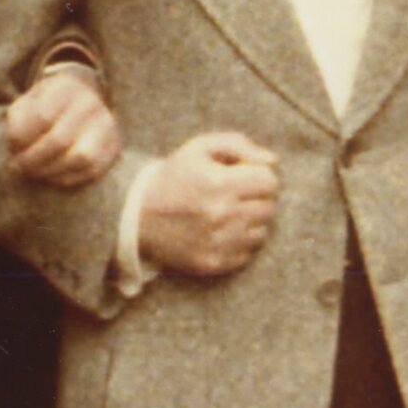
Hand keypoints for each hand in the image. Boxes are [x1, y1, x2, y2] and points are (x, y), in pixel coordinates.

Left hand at [3, 58, 124, 190]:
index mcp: (66, 87)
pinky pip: (92, 171)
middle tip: (18, 167)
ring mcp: (107, 126)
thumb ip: (18, 121)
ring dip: (50, 172)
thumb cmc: (47, 103)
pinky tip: (52, 175)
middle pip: (59, 140)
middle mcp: (91, 104)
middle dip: (33, 160)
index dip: (22, 139)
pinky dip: (67, 178)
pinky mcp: (115, 146)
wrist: (84, 97)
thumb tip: (18, 148)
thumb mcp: (27, 101)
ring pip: (80, 159)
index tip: (12, 148)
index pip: (41, 117)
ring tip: (34, 172)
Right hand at [131, 130, 282, 280]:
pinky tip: (219, 232)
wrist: (134, 216)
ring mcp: (218, 242)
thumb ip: (238, 145)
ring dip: (249, 222)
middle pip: (269, 207)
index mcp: (219, 183)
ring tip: (226, 214)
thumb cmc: (172, 178)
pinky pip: (247, 253)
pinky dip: (238, 242)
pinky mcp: (214, 262)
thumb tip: (273, 160)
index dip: (257, 175)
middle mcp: (222, 215)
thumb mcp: (198, 149)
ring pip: (262, 231)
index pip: (269, 180)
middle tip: (233, 196)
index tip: (241, 177)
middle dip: (255, 198)